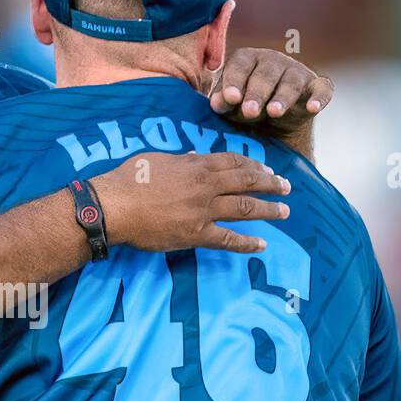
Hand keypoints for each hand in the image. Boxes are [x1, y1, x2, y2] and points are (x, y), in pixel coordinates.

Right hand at [93, 151, 289, 254]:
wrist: (114, 207)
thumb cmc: (129, 180)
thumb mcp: (156, 159)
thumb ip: (180, 159)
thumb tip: (194, 155)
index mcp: (196, 165)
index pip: (233, 162)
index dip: (253, 165)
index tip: (266, 169)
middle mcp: (206, 185)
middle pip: (247, 182)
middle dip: (270, 184)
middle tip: (286, 187)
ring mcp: (203, 210)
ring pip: (244, 208)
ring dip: (268, 210)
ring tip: (284, 212)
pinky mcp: (196, 234)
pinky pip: (227, 239)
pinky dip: (246, 243)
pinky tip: (261, 245)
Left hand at [209, 49, 332, 131]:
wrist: (274, 126)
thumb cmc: (245, 108)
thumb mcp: (230, 108)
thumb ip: (223, 103)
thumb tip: (217, 102)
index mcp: (247, 60)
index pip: (240, 65)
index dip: (235, 81)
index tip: (230, 98)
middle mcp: (273, 61)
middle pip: (265, 75)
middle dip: (257, 93)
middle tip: (249, 111)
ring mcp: (297, 72)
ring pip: (290, 82)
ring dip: (282, 97)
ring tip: (273, 112)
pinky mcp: (317, 87)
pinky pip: (322, 90)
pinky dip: (319, 98)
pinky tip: (313, 108)